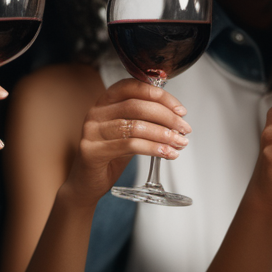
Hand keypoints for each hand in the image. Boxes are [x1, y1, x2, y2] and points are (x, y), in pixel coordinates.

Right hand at [66, 78, 189, 202]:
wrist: (87, 183)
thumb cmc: (110, 156)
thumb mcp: (128, 134)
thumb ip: (145, 121)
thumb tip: (176, 119)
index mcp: (105, 102)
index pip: (134, 87)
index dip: (160, 95)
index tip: (180, 109)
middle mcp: (96, 112)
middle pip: (136, 106)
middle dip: (166, 117)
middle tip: (184, 128)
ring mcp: (91, 131)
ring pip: (135, 126)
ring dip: (163, 134)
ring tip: (179, 143)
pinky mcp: (92, 151)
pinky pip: (129, 146)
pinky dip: (153, 149)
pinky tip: (166, 153)